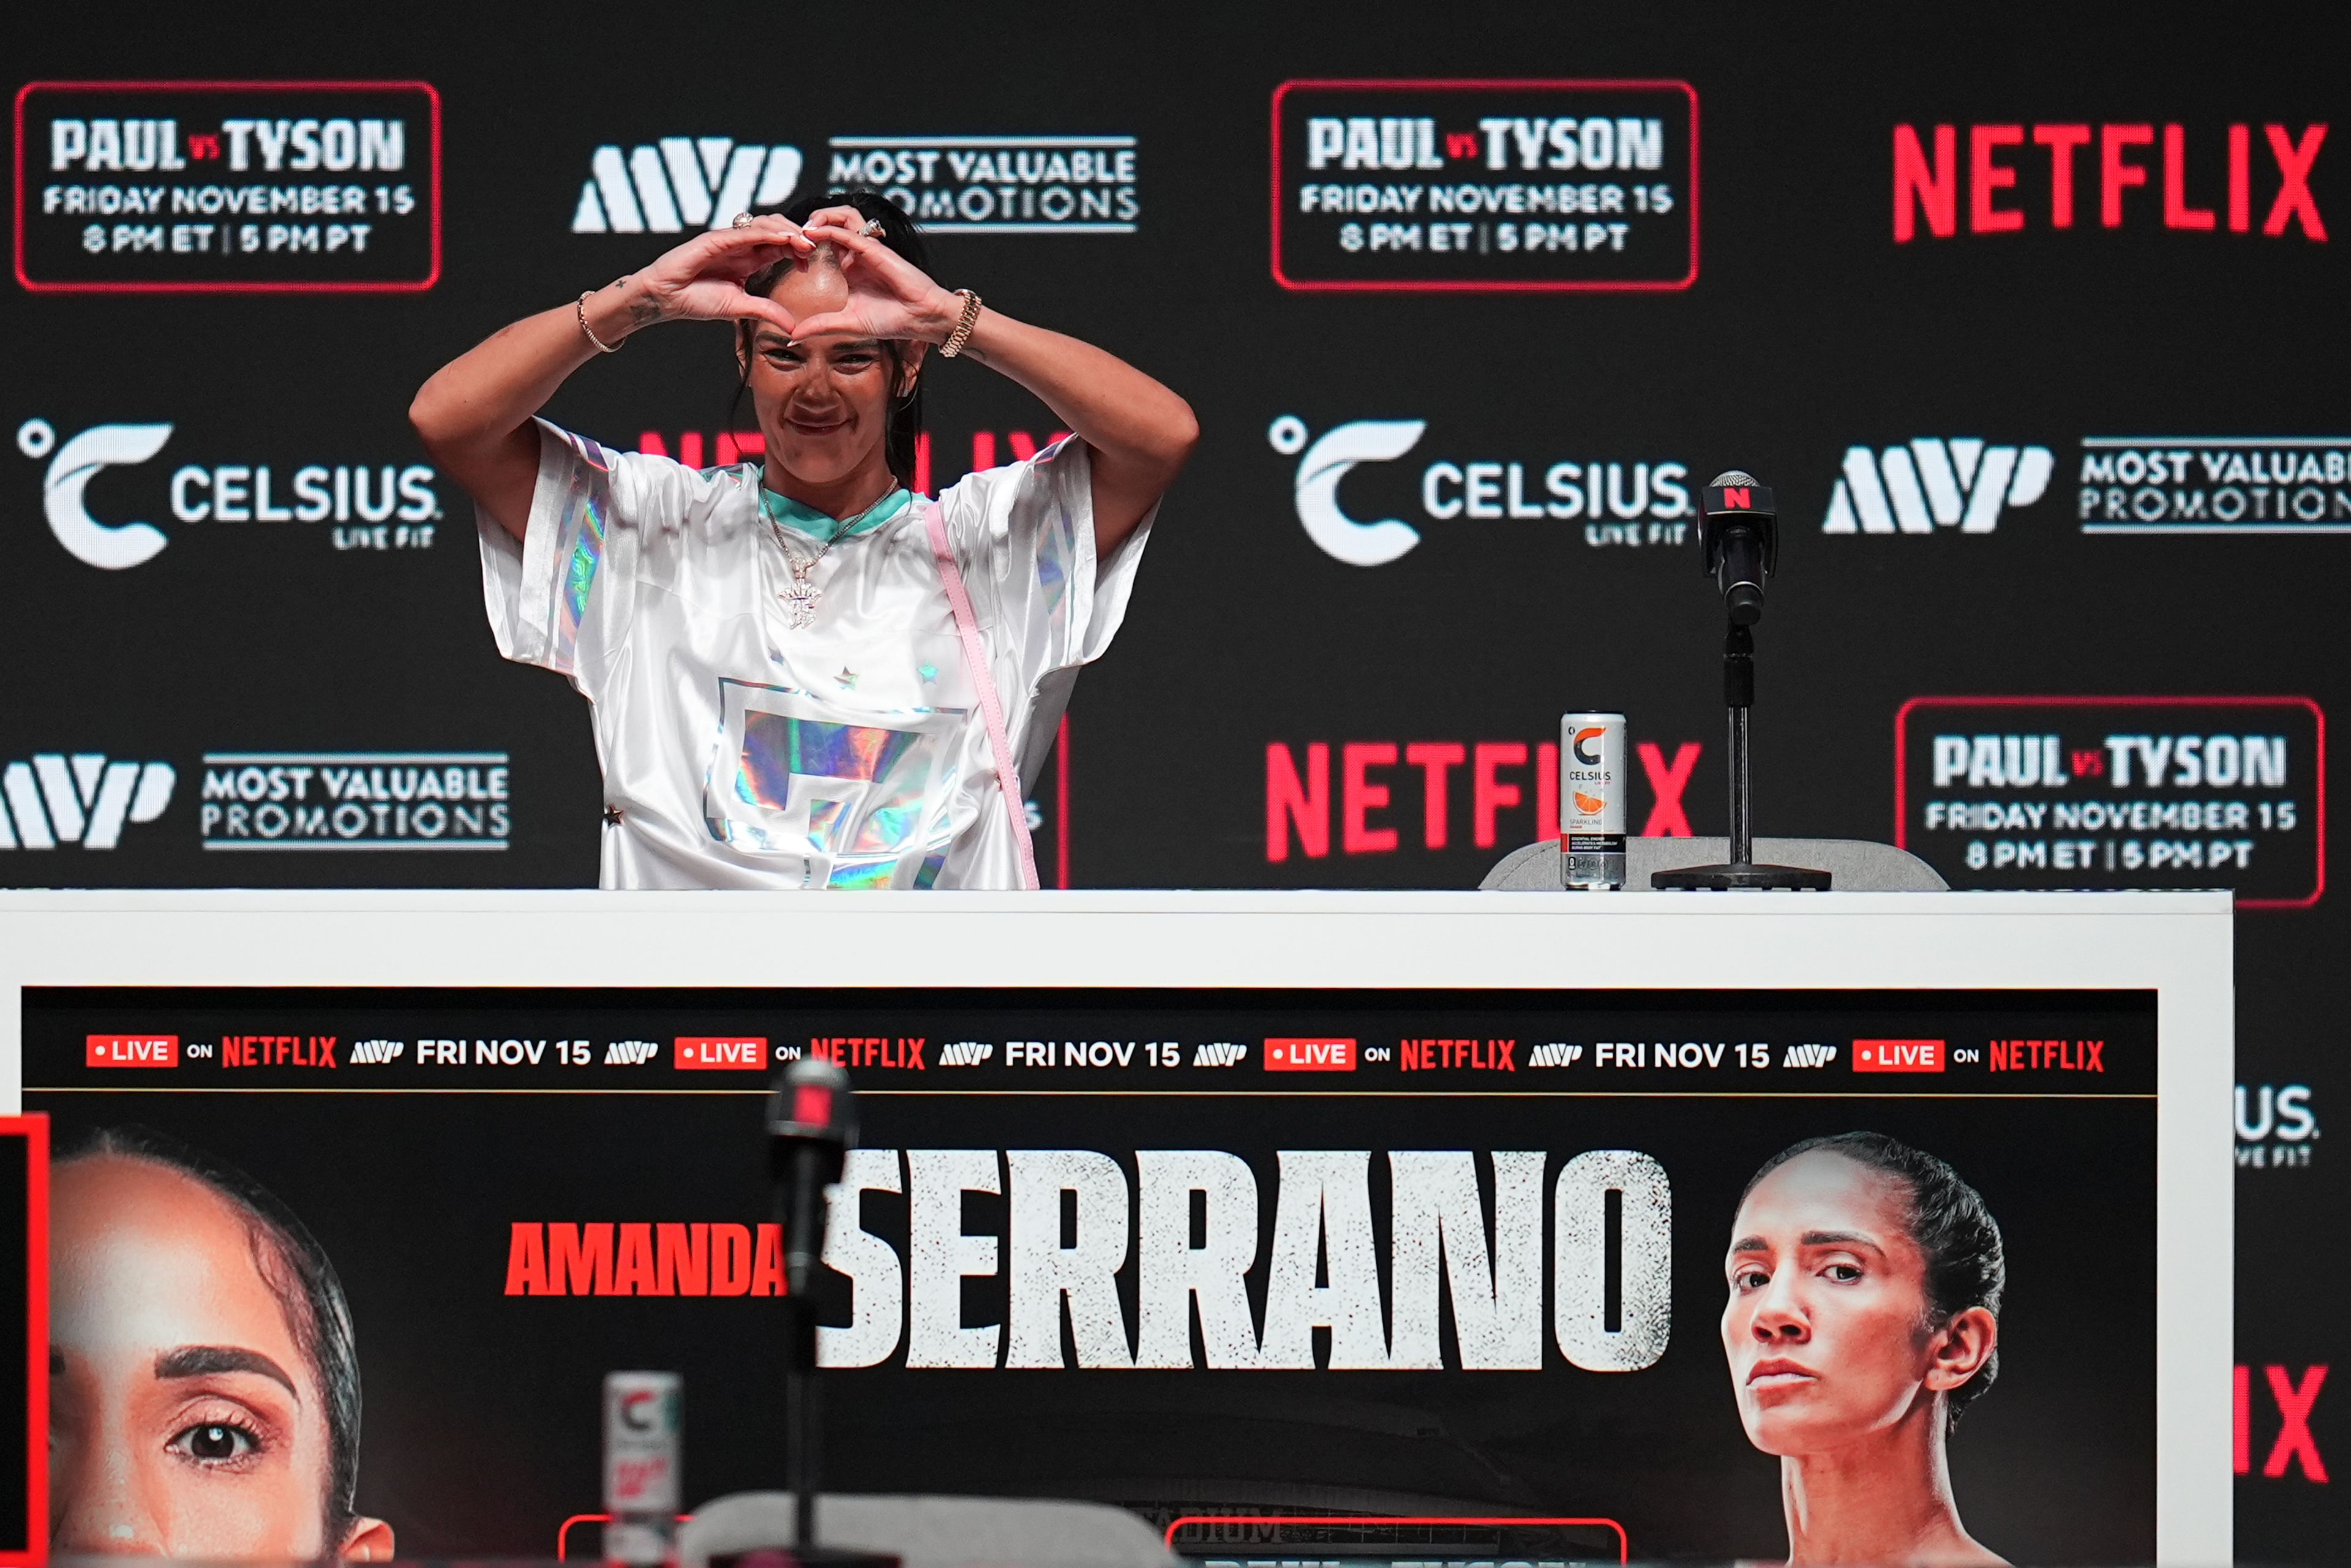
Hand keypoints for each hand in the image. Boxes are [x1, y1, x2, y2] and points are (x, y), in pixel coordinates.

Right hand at [622, 213, 815, 333]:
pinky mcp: (715, 239)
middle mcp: (741, 246)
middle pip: (777, 230)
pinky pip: (745, 231)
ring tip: (804, 242)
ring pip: (764, 225)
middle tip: (814, 248)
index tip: (811, 263)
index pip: (780, 247)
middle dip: (798, 236)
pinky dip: (766, 232)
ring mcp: (729, 240)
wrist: (665, 298)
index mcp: (749, 259)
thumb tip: (795, 327)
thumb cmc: (697, 300)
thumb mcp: (740, 308)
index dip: (798, 250)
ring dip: (786, 231)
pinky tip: (783, 238)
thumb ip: (767, 311)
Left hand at [790, 220, 963, 342]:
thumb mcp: (846, 323)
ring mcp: (866, 249)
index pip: (823, 243)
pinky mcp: (875, 249)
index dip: (802, 242)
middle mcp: (856, 254)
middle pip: (829, 224)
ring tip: (800, 228)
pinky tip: (811, 233)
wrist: (919, 318)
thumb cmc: (891, 319)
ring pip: (841, 218)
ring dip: (820, 218)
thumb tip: (792, 338)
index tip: (782, 251)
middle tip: (787, 234)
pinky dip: (829, 229)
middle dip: (807, 223)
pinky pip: (849, 232)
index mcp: (850, 268)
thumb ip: (819, 326)